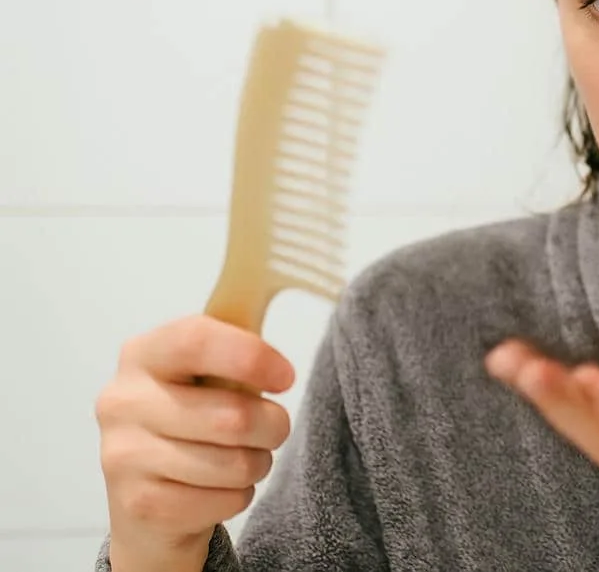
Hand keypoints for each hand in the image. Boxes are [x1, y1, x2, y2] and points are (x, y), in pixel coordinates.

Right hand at [95, 315, 294, 570]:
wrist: (149, 500)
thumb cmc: (193, 420)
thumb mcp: (207, 374)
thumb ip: (235, 342)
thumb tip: (272, 284)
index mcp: (143, 354)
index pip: (196, 339)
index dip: (251, 356)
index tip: (286, 377)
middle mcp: (122, 401)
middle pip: (230, 414)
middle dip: (272, 426)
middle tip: (273, 428)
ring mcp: (122, 455)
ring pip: (233, 463)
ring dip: (257, 463)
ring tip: (243, 458)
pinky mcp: (138, 504)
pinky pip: (223, 499)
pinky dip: (238, 496)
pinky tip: (217, 488)